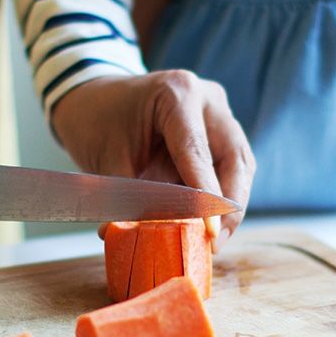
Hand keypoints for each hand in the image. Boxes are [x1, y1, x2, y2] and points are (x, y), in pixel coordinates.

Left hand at [50, 72, 254, 243]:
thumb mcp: (109, 158)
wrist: (95, 97)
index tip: (211, 232)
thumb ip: (129, 196)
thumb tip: (132, 237)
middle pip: (235, 158)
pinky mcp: (219, 128)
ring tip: (213, 239)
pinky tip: (208, 221)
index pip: (198, 153)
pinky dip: (221, 195)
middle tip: (215, 242)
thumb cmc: (98, 121)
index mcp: (178, 94)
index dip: (207, 197)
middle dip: (229, 205)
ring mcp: (218, 112)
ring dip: (229, 204)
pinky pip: (230, 166)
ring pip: (240, 164)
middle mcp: (207, 99)